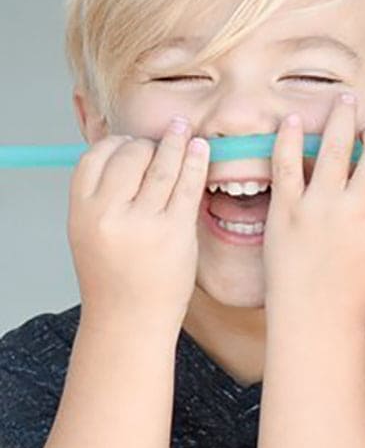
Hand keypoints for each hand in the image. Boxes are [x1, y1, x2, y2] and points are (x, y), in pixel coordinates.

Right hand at [68, 118, 208, 325]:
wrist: (129, 318)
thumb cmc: (114, 275)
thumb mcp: (90, 232)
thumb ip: (102, 197)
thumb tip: (127, 154)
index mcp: (82, 211)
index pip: (96, 157)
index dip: (117, 144)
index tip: (132, 143)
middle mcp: (109, 214)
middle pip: (131, 156)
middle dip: (149, 144)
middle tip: (162, 141)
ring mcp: (143, 223)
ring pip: (162, 167)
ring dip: (176, 143)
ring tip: (183, 129)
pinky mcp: (175, 232)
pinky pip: (188, 186)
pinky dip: (196, 162)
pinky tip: (200, 149)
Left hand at [263, 96, 364, 323]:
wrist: (315, 318)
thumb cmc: (350, 290)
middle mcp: (357, 210)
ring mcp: (321, 209)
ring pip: (335, 148)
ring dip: (342, 117)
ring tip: (344, 100)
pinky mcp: (287, 212)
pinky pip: (288, 164)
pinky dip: (290, 138)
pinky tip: (292, 121)